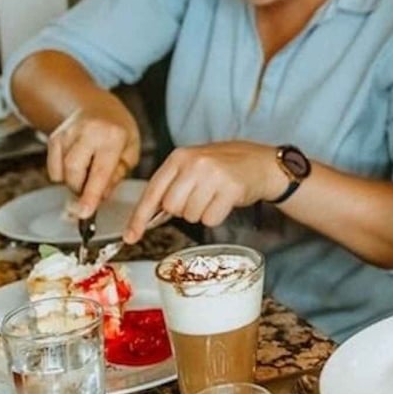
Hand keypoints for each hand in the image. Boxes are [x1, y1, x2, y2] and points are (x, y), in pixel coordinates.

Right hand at [47, 102, 140, 218]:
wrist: (98, 107)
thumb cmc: (118, 133)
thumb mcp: (130, 153)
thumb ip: (116, 177)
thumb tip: (99, 198)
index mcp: (113, 136)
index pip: (100, 171)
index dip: (91, 194)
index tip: (84, 212)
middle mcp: (88, 131)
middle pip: (74, 173)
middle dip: (81, 189)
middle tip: (92, 190)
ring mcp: (68, 132)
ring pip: (62, 173)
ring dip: (74, 182)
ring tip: (88, 172)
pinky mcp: (55, 137)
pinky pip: (54, 169)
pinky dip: (64, 174)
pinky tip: (78, 163)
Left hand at [124, 141, 285, 241]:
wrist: (262, 163)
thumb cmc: (225, 167)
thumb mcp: (194, 166)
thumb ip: (172, 185)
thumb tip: (147, 218)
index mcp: (179, 157)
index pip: (152, 191)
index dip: (139, 217)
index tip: (130, 236)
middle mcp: (194, 163)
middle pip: (171, 208)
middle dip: (183, 210)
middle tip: (199, 198)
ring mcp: (213, 175)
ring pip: (190, 216)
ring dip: (201, 213)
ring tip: (214, 197)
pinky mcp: (230, 189)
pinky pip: (210, 219)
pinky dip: (216, 216)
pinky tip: (225, 201)